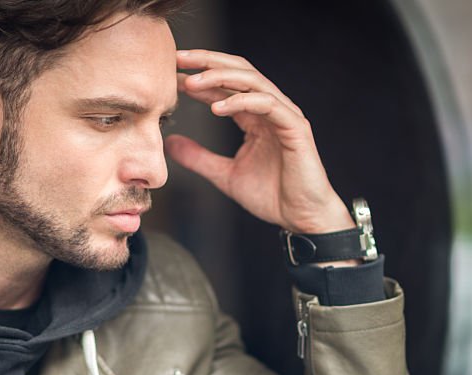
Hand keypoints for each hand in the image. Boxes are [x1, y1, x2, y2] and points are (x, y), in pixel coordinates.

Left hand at [165, 49, 354, 235]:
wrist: (301, 217)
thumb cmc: (271, 196)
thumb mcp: (224, 174)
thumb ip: (199, 158)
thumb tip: (170, 143)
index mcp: (255, 116)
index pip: (226, 85)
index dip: (199, 76)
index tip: (171, 74)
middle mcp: (270, 109)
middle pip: (238, 71)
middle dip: (207, 62)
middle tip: (178, 59)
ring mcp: (284, 115)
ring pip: (252, 81)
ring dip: (220, 78)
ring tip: (192, 82)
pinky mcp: (295, 127)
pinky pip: (268, 104)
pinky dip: (242, 101)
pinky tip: (217, 107)